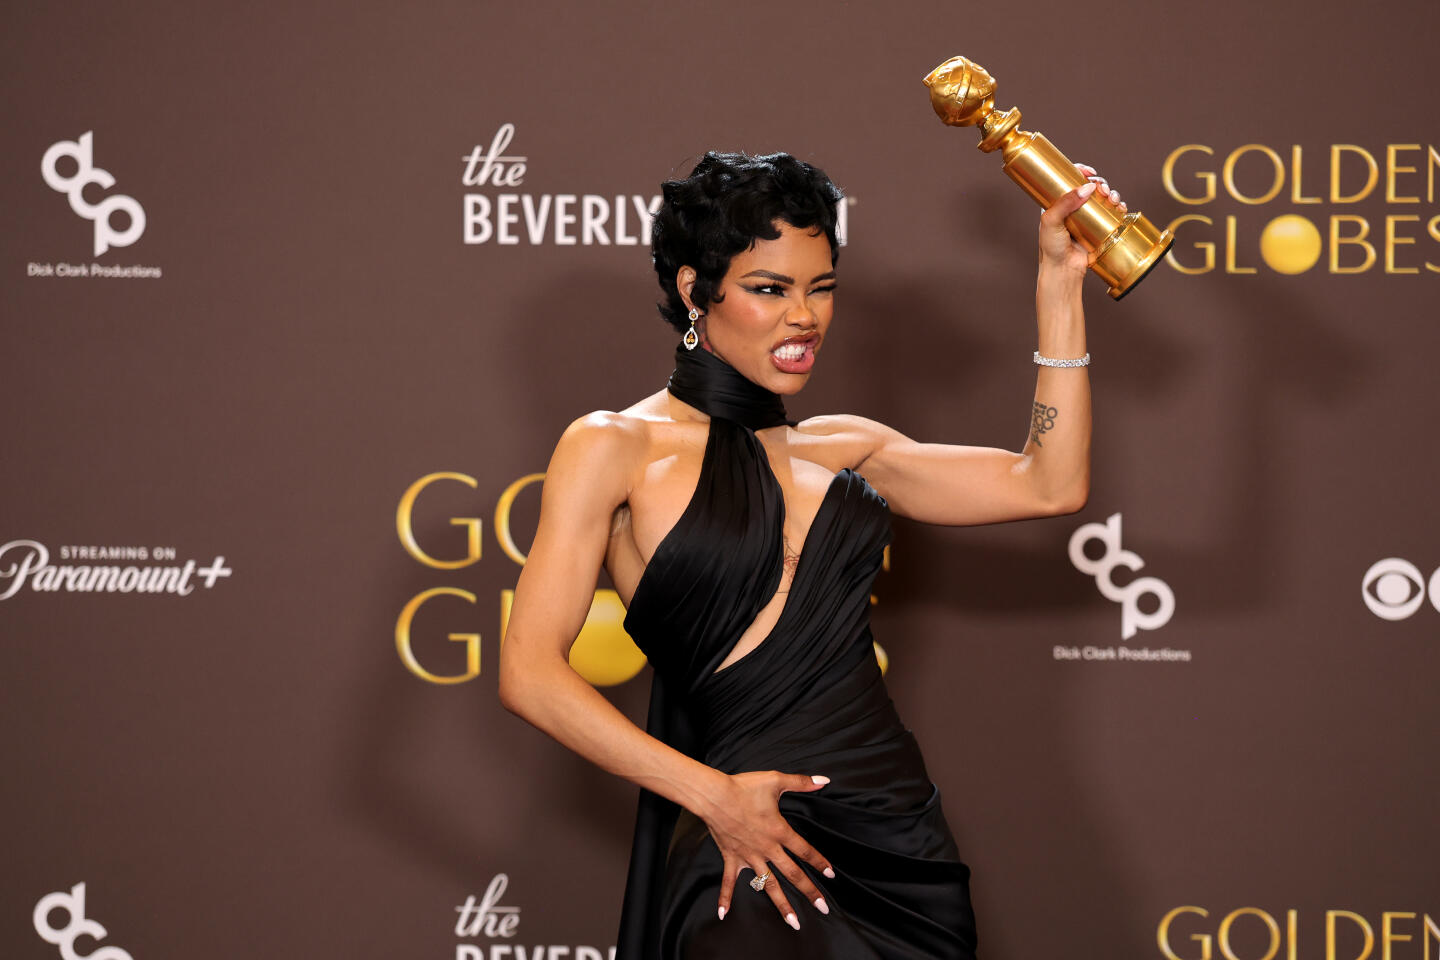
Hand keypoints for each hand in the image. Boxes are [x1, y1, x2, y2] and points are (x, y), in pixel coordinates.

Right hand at [704, 770, 834, 928]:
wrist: (714, 795)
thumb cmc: (744, 787)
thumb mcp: (776, 780)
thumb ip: (801, 782)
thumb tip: (824, 780)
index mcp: (779, 832)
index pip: (805, 851)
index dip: (820, 862)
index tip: (831, 875)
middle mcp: (767, 849)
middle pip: (792, 874)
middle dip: (809, 892)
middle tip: (823, 908)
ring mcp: (749, 856)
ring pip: (768, 886)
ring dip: (782, 904)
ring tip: (794, 922)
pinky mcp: (732, 858)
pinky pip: (728, 882)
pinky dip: (725, 898)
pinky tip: (723, 914)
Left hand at [1038, 162, 1127, 273]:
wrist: (1063, 270)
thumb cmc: (1051, 248)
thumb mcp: (1051, 221)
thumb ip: (1066, 202)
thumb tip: (1087, 187)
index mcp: (1057, 203)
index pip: (1069, 180)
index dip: (1080, 171)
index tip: (1088, 171)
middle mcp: (1073, 208)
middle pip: (1090, 186)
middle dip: (1100, 183)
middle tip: (1102, 189)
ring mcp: (1087, 218)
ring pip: (1103, 198)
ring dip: (1111, 193)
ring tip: (1112, 198)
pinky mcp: (1099, 228)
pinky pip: (1111, 213)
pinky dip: (1118, 206)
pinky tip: (1120, 207)